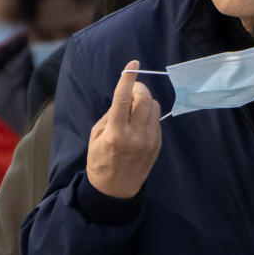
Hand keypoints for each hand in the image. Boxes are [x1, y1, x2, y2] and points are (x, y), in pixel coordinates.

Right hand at [86, 60, 161, 198]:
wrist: (114, 190)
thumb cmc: (100, 160)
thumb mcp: (96, 135)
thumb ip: (111, 115)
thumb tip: (126, 97)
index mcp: (115, 133)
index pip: (123, 99)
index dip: (128, 79)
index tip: (133, 64)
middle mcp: (135, 136)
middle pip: (144, 99)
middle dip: (138, 89)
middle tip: (131, 91)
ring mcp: (149, 141)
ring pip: (154, 107)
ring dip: (145, 101)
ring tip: (134, 109)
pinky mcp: (157, 145)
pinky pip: (156, 120)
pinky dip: (148, 116)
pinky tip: (138, 125)